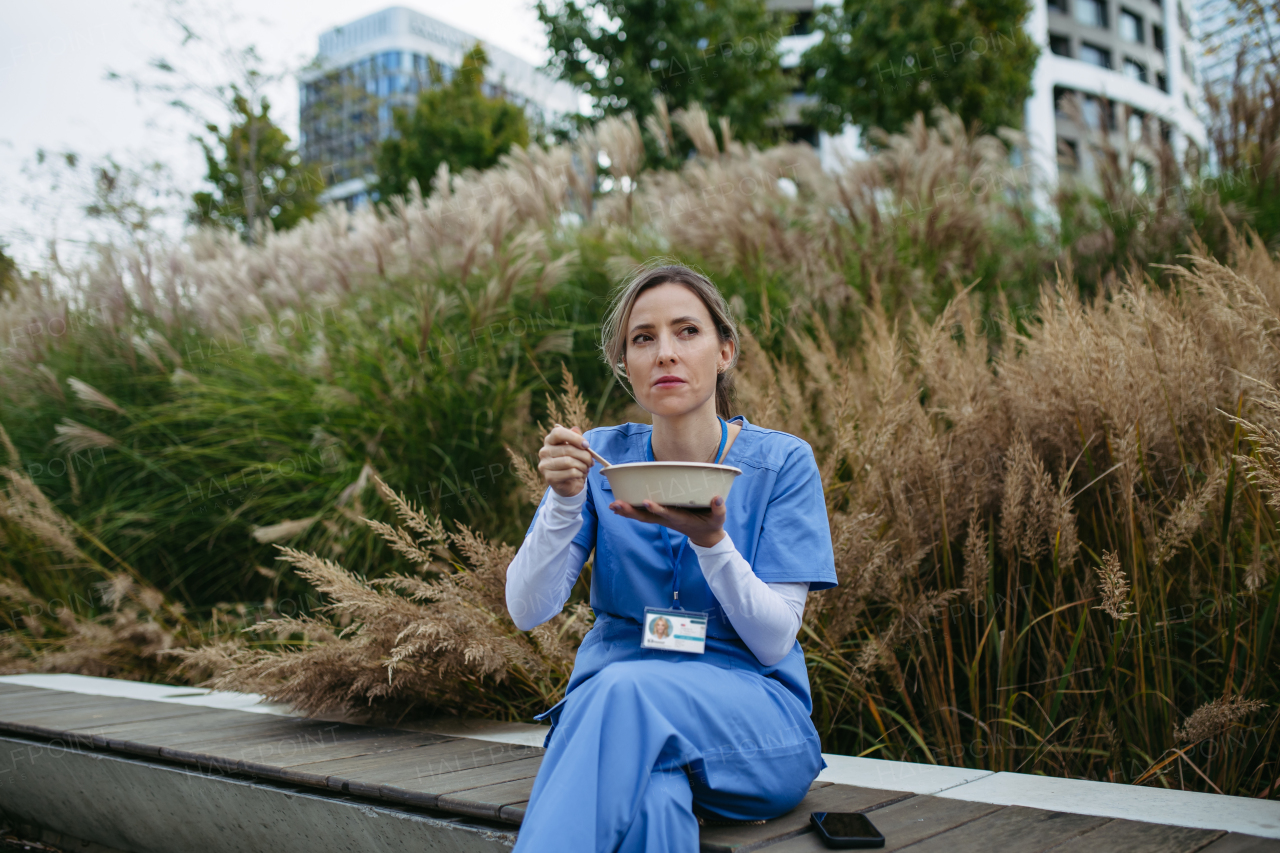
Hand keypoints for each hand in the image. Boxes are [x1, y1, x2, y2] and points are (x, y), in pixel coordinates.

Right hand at [538, 425, 593, 497]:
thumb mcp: (577, 448)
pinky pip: (570, 472)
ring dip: (583, 465)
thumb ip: (576, 438)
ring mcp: (545, 465)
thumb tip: (575, 428)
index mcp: (549, 441)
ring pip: (569, 462)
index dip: (574, 437)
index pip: (558, 432)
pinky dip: (579, 474)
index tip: (586, 445)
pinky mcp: (549, 478)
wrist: (569, 484)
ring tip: (585, 468)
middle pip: (568, 449)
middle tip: (591, 461)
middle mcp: (544, 452)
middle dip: (584, 455)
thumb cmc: (573, 463)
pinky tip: (580, 475)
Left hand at [609, 496, 726, 546]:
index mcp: (681, 519)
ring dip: (627, 511)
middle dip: (632, 511)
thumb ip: (719, 509)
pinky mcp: (661, 517)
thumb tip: (717, 498)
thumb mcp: (719, 518)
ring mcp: (663, 519)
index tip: (647, 501)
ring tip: (613, 505)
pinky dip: (630, 511)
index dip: (657, 508)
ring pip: (642, 516)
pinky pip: (643, 515)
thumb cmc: (712, 525)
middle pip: (647, 517)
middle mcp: (668, 520)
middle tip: (617, 505)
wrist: (706, 537)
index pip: (667, 514)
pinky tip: (618, 506)